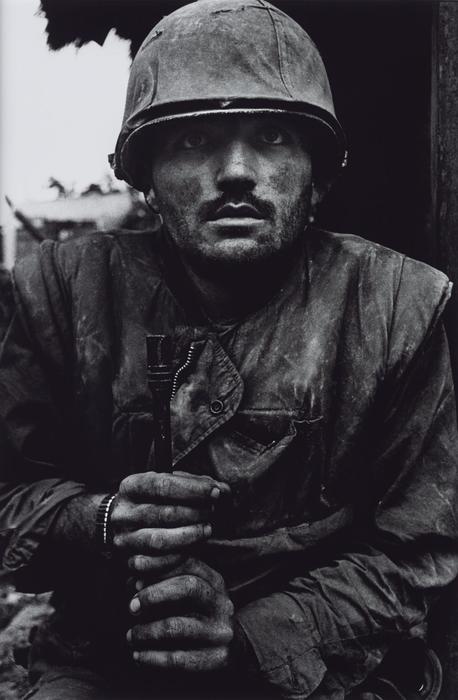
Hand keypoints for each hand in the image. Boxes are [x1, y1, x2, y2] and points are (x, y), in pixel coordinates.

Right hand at [110, 472, 229, 570]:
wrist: (125, 526)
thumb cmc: (155, 501)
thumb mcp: (169, 485)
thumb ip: (195, 485)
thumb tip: (222, 490)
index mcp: (131, 487)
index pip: (162, 485)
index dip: (192, 488)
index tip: (214, 491)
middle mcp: (123, 513)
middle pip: (163, 514)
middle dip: (194, 513)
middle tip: (212, 512)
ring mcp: (123, 539)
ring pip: (158, 541)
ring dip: (189, 535)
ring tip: (207, 529)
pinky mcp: (129, 561)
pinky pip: (154, 564)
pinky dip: (176, 558)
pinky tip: (192, 550)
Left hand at [127, 558, 233, 671]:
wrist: (228, 649)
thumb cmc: (195, 614)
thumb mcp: (186, 592)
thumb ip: (162, 580)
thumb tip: (133, 580)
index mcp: (214, 581)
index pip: (188, 562)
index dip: (158, 562)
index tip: (132, 566)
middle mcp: (221, 603)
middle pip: (188, 587)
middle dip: (154, 594)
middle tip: (131, 605)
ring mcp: (220, 631)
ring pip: (178, 626)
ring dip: (147, 630)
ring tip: (130, 635)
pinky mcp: (216, 659)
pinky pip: (178, 658)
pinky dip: (152, 657)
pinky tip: (138, 655)